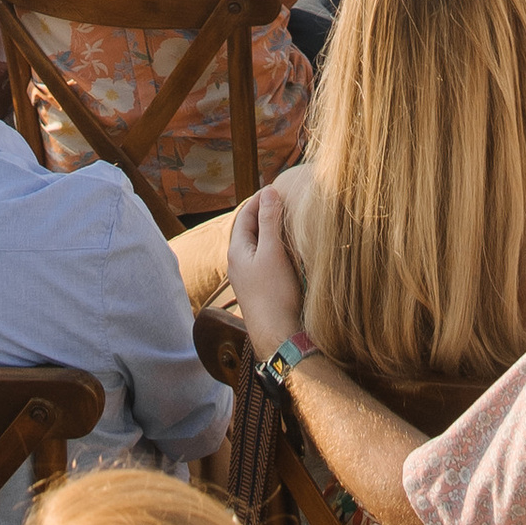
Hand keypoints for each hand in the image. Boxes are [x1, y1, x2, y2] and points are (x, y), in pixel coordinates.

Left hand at [227, 185, 306, 354]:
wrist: (277, 337)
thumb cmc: (274, 294)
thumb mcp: (273, 252)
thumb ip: (270, 221)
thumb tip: (268, 191)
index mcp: (237, 252)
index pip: (244, 215)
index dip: (259, 199)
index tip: (275, 187)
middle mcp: (238, 264)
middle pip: (249, 230)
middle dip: (264, 214)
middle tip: (284, 201)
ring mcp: (247, 278)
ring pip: (257, 246)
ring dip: (270, 232)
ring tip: (288, 222)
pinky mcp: (258, 289)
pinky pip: (263, 260)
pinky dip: (274, 248)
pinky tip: (288, 252)